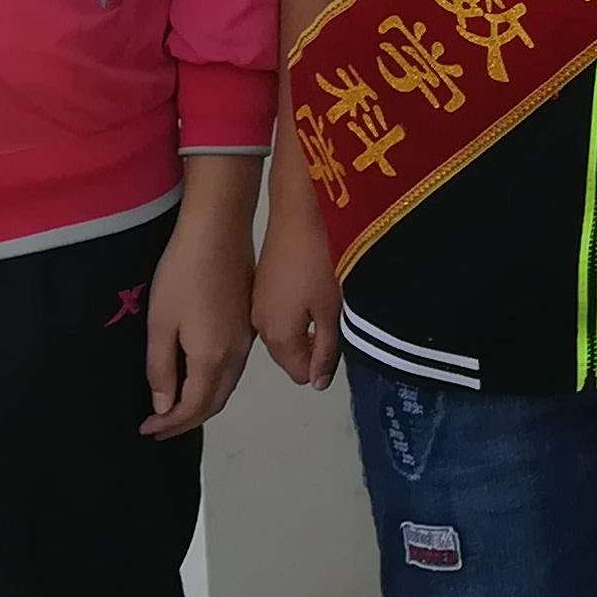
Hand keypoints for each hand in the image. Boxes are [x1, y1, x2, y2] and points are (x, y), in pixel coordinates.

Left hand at [144, 189, 253, 438]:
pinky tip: (196, 376)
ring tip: (173, 407)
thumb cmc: (183, 276)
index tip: (146, 430)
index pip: (193, 407)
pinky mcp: (248, 325)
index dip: (170, 424)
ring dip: (202, 403)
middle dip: (187, 420)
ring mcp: (246, 340)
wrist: (219, 232)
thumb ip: (163, 368)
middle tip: (158, 426)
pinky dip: (214, 385)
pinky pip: (233, 369)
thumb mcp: (161, 324)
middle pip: (215, 402)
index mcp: (213, 358)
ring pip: (227, 386)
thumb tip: (165, 405)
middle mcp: (236, 356)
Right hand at [253, 204, 342, 389]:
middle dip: (313, 349)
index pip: (300, 372)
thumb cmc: (318, 261)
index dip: (322, 365)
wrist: (298, 213)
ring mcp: (256, 305)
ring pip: (284, 335)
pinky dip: (295, 313)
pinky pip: (278, 315)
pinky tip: (311, 291)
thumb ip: (325, 350)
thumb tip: (318, 383)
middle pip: (289, 355)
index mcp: (277, 335)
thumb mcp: (330, 310)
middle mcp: (259, 325)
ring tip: (327, 304)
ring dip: (305, 330)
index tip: (339, 341)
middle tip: (336, 322)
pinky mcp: (260, 287)